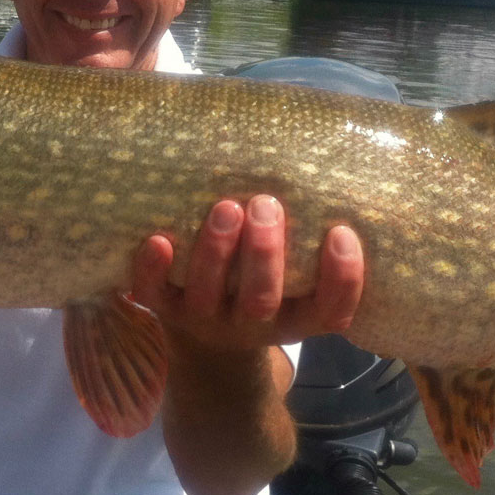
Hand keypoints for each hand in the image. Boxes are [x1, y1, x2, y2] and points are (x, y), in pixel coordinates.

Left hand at [130, 195, 363, 353]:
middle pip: (262, 301)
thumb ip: (312, 236)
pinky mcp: (164, 309)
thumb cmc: (266, 280)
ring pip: (208, 296)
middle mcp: (253, 323)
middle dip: (264, 254)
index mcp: (297, 317)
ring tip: (225, 207)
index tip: (340, 233)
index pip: (331, 310)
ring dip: (216, 252)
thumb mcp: (300, 273)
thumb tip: (330, 162)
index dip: (342, 277)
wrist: (207, 332)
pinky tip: (158, 241)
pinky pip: (153, 296)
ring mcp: (205, 319)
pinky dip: (152, 270)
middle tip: (265, 204)